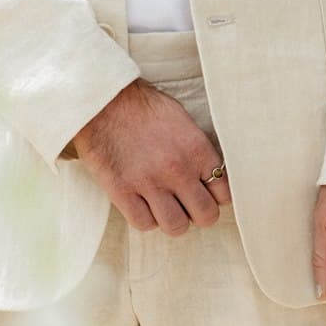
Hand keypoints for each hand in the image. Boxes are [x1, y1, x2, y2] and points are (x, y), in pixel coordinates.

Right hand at [67, 80, 230, 234]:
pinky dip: (145, 218)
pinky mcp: (122, 191)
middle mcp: (178, 170)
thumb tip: (209, 174)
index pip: (224, 192)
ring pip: (176, 226)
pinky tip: (141, 204)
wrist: (101, 100)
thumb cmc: (141, 106)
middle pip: (205, 215)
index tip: (204, 194)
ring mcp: (150, 182)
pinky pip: (144, 224)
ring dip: (172, 220)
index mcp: (197, 150)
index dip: (215, 197)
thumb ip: (197, 150)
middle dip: (198, 214)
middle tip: (186, 205)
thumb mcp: (182, 121)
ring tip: (163, 207)